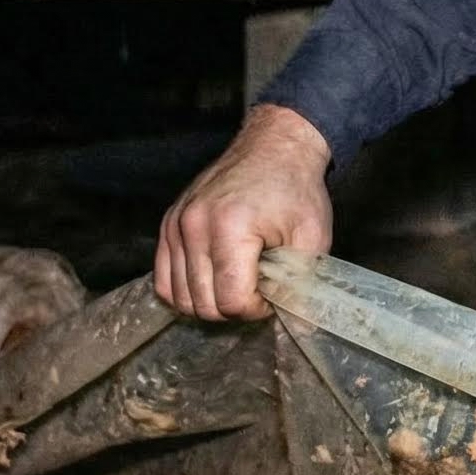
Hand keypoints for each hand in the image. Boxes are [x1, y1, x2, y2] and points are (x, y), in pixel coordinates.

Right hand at [156, 104, 333, 319]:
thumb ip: (302, 285)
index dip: (256, 309)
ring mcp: (176, 225)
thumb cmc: (296, 189)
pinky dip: (185, 290)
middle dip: (234, 309)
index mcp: (231, 229)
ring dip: (210, 302)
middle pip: (203, 305)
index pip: (231, 301)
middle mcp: (194, 227)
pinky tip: (212, 281)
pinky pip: (163, 278)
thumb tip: (301, 328)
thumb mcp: (312, 238)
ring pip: (180, 297)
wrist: (274, 146)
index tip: (273, 293)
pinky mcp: (168, 224)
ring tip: (237, 283)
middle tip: (258, 291)